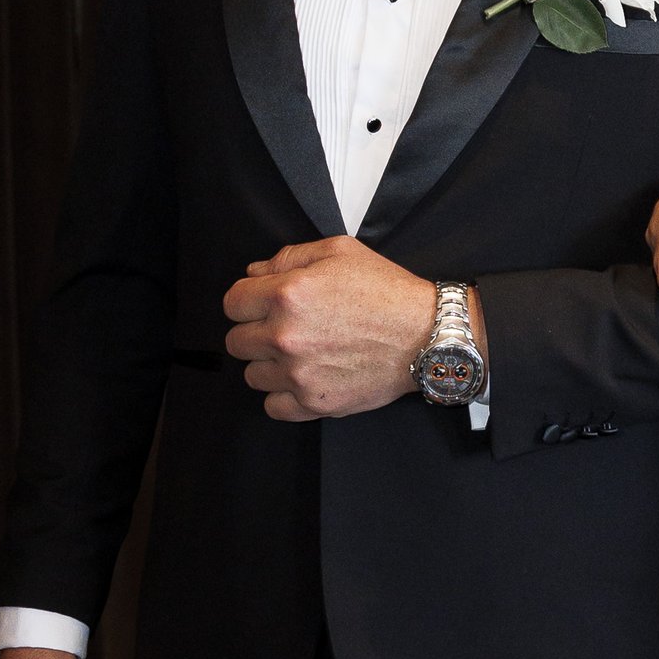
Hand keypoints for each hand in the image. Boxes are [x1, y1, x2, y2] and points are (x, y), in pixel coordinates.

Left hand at [223, 238, 450, 418]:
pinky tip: (303, 380)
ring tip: (301, 355)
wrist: (426, 335)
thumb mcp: (339, 252)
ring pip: (252, 376)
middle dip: (256, 332)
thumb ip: (289, 257)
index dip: (248, 301)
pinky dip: (283, 397)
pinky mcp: (315, 402)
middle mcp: (285, 336)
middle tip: (286, 329)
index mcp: (287, 294)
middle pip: (237, 342)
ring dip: (270, 366)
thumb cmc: (387, 292)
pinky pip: (273, 407)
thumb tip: (254, 274)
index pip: (232, 303)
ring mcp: (298, 373)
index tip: (263, 305)